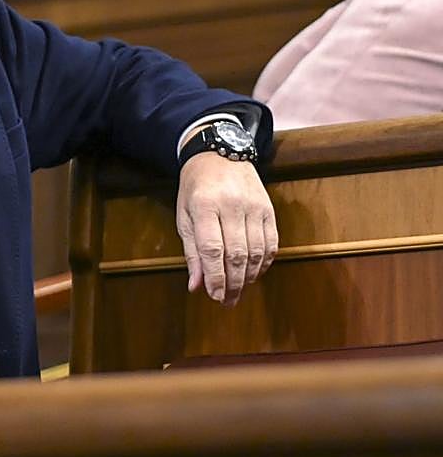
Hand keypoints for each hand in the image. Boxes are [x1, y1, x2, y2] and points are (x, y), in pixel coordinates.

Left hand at [175, 153, 277, 305]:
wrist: (219, 155)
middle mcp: (232, 205)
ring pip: (257, 251)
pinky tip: (254, 274)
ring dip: (249, 277)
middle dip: (233, 283)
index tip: (214, 296)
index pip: (213, 249)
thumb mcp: (184, 216)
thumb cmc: (196, 189)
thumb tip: (196, 285)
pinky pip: (271, 243)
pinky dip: (264, 263)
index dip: (215, 277)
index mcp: (205, 205)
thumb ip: (192, 251)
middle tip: (227, 301)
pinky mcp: (269, 209)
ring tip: (239, 291)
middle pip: (237, 253)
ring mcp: (254, 206)